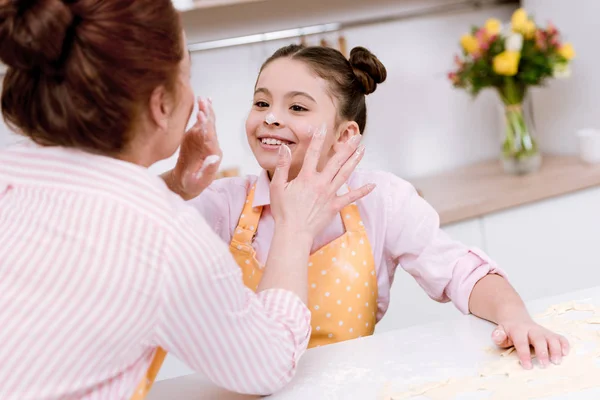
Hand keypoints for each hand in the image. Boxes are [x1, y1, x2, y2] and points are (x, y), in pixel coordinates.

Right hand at [165, 97, 221, 199]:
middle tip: (204, 102)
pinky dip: (202, 112)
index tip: (202, 117)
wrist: (185, 182)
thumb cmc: (192, 185)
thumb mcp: (199, 181)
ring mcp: (204, 140)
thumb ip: (208, 171)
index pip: (210, 139)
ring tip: (203, 98)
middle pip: (211, 128)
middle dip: (207, 115)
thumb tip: (215, 157)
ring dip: (206, 110)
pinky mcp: (196, 137)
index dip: (207, 127)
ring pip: (206, 123)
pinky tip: (202, 102)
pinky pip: (200, 123)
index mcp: (213, 154)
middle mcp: (211, 145)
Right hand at [269, 124, 374, 238]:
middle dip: (347, 147)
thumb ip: (282, 166)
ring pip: (345, 174)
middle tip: (356, 136)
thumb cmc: (284, 211)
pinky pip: (351, 197)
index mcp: (306, 177)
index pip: (312, 153)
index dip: (317, 139)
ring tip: (363, 150)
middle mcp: (320, 183)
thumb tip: (284, 148)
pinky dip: (362, 191)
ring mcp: (330, 194)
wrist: (293, 232)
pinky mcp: (335, 206)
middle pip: (336, 161)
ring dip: (355, 161)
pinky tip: (372, 185)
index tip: (323, 127)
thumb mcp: (277, 187)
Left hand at [492, 317, 569, 368]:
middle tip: (544, 365)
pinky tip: (565, 353)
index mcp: (518, 330)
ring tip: (556, 361)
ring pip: (552, 338)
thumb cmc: (508, 330)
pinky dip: (564, 344)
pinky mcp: (550, 334)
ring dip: (556, 349)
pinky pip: (560, 337)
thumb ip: (498, 335)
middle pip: (539, 339)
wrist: (515, 318)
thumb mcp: (500, 332)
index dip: (524, 354)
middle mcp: (532, 329)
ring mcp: (542, 331)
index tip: (528, 366)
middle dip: (542, 352)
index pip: (521, 342)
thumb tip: (498, 336)